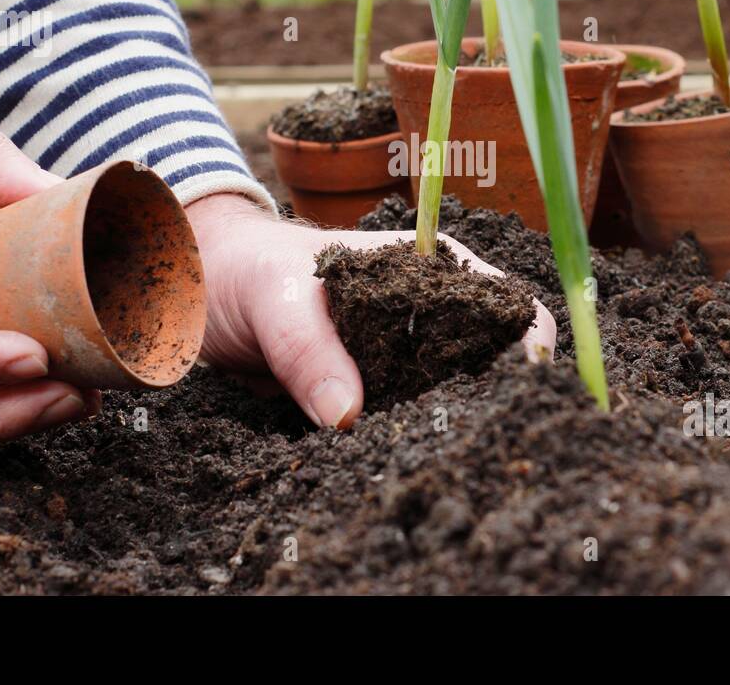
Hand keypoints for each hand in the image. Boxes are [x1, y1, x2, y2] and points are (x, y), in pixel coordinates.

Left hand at [185, 192, 556, 428]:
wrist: (204, 288)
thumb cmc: (247, 269)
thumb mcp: (274, 299)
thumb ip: (310, 351)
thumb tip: (347, 417)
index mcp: (430, 268)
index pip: (506, 306)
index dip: (525, 348)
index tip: (514, 392)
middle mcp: (429, 313)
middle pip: (488, 362)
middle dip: (487, 401)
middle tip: (468, 441)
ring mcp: (403, 356)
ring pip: (448, 400)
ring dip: (444, 427)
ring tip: (435, 459)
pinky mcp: (373, 392)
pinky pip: (403, 422)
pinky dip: (404, 442)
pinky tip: (397, 460)